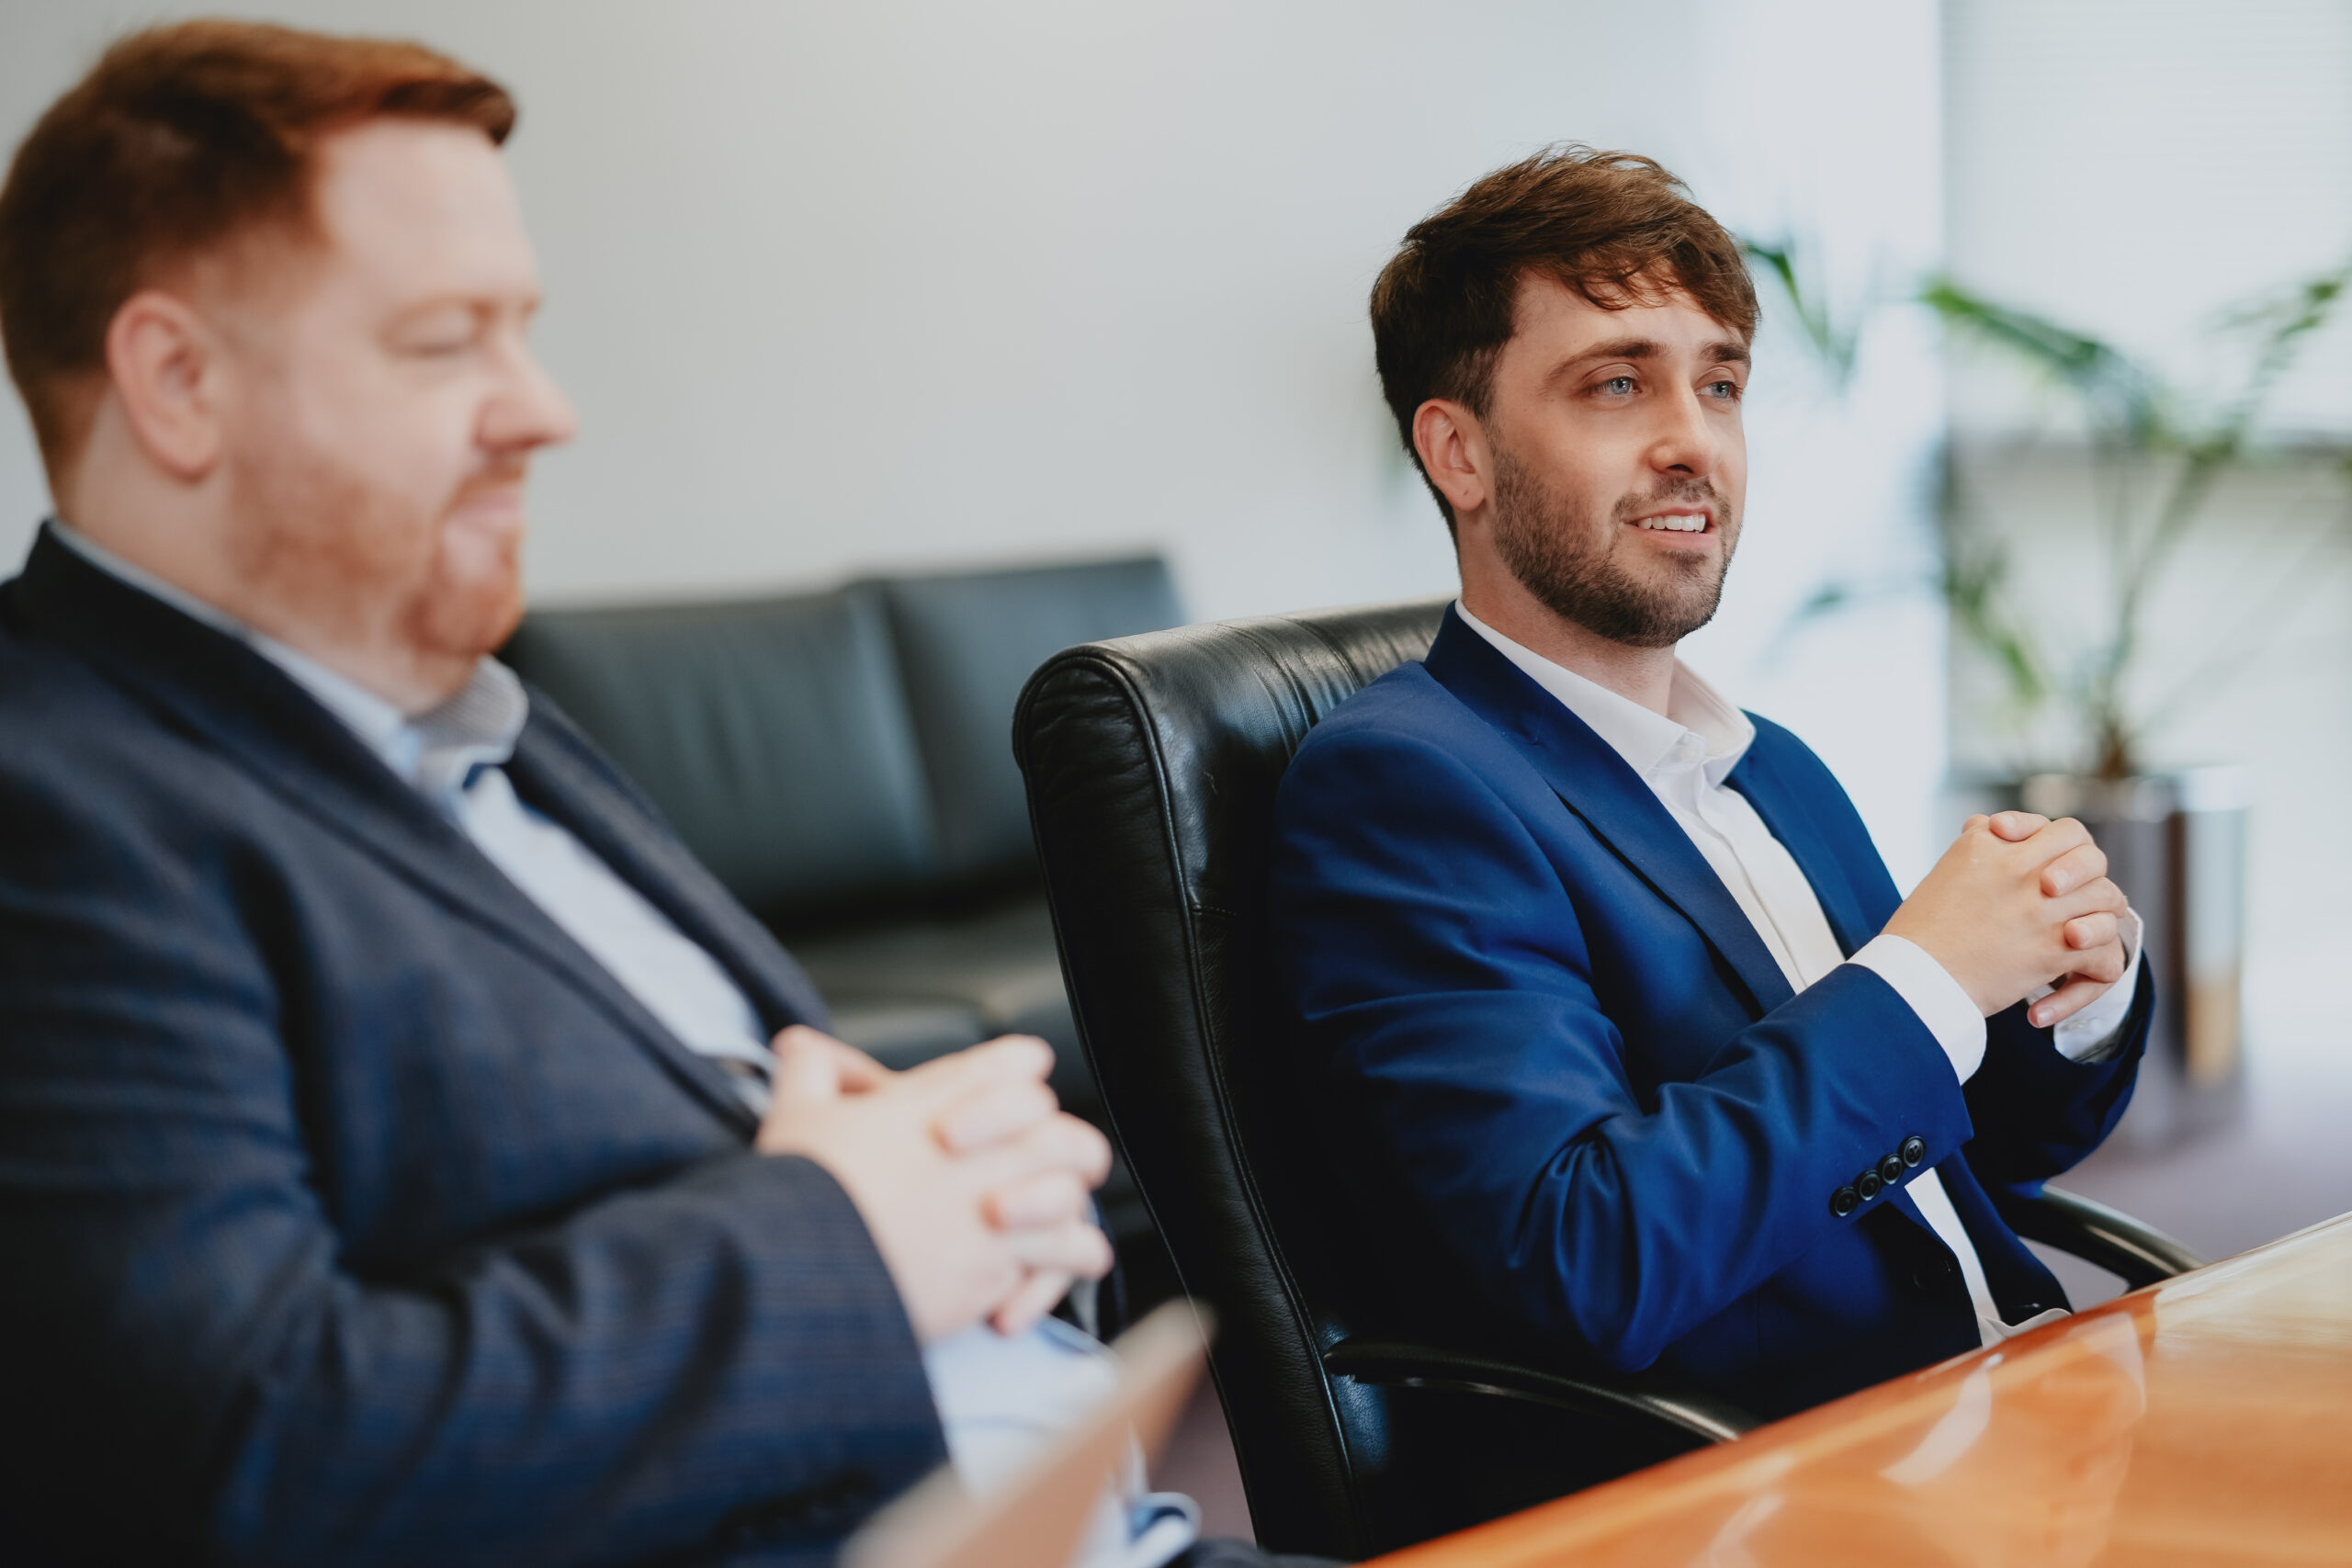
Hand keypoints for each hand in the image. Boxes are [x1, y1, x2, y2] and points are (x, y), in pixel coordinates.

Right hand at [756, 1028, 1112, 1343]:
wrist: (799, 1263)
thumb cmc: (798, 1186)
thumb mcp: (795, 1113)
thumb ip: (811, 1070)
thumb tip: (797, 1045)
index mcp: (938, 1105)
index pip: (1011, 1064)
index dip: (1018, 1066)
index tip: (1022, 1072)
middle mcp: (979, 1155)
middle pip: (1057, 1132)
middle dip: (1062, 1140)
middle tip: (1053, 1151)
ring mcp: (993, 1213)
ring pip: (1069, 1197)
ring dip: (1068, 1204)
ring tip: (1063, 1219)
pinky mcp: (993, 1270)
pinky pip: (1056, 1260)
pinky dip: (1060, 1269)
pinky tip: (1062, 1270)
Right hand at [1882, 812, 2131, 1021]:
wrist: (1913, 978)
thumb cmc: (1920, 931)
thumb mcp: (1945, 870)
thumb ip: (1975, 843)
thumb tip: (1991, 824)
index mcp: (1990, 844)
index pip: (2062, 830)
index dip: (2068, 848)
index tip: (2049, 869)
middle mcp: (2019, 869)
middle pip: (2092, 858)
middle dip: (2093, 879)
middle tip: (2073, 903)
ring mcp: (2040, 909)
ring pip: (2107, 901)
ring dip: (2101, 921)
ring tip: (2079, 939)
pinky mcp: (2054, 951)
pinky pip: (2103, 955)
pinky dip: (2095, 971)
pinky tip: (2074, 975)